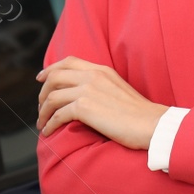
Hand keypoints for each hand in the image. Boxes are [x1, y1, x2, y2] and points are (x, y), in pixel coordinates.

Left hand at [35, 56, 165, 148]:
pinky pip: (57, 115)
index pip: (68, 61)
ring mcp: (88, 90)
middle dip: (42, 93)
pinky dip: (50, 124)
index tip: (41, 78)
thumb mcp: (119, 90)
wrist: (153, 125)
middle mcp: (92, 76)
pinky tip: (49, 131)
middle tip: (40, 107)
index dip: (50, 69)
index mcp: (101, 70)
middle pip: (54, 77)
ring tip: (42, 123)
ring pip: (52, 97)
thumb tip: (83, 96)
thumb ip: (101, 86)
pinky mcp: (85, 108)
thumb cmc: (140, 114)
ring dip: (43, 112)